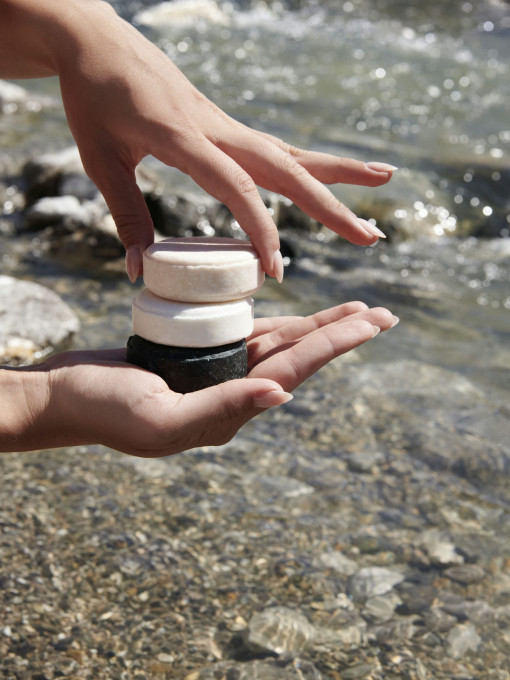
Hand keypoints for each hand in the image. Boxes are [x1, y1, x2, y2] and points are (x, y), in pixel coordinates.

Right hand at [19, 302, 396, 456]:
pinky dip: (275, 324)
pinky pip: (245, 336)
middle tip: (383, 316)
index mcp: (229, 413)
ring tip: (353, 313)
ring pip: (278, 344)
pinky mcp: (198, 356)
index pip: (293, 371)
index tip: (371, 323)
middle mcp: (231, 393)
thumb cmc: (105, 411)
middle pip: (297, 356)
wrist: (66, 397)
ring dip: (316, 327)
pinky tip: (296, 318)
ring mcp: (215, 374)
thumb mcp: (162, 418)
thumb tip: (282, 396)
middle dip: (340, 335)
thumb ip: (221, 409)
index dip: (333, 344)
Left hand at [53, 1, 394, 279]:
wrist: (96, 39)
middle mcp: (216, 127)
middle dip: (330, 205)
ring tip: (384, 179)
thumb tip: (137, 271)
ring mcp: (226, 124)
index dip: (260, 229)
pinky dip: (308, 163)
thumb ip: (125, 213)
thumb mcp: (100, 158)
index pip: (236, 187)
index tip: (275, 270)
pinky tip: (328, 175)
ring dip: (338, 171)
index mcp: (183, 136)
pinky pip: (276, 148)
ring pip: (291, 152)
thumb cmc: (92, 97)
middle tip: (371, 236)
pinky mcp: (226, 125)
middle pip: (285, 167)